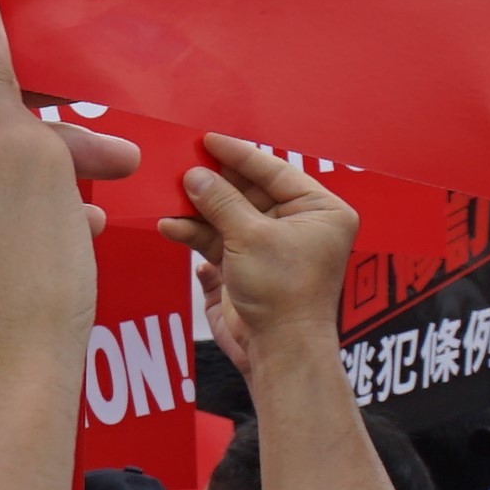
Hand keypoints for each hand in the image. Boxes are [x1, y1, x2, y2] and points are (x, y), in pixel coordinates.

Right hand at [156, 130, 355, 361]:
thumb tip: (193, 175)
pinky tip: (171, 225)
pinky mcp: (245, 266)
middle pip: (248, 191)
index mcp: (320, 210)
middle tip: (181, 165)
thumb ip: (220, 201)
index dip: (239, 155)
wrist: (278, 349)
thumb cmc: (284, 292)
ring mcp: (269, 245)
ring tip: (169, 198)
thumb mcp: (250, 236)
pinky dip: (194, 233)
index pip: (275, 171)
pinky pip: (216, 239)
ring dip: (197, 209)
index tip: (208, 140)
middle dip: (213, 183)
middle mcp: (298, 224)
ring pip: (227, 215)